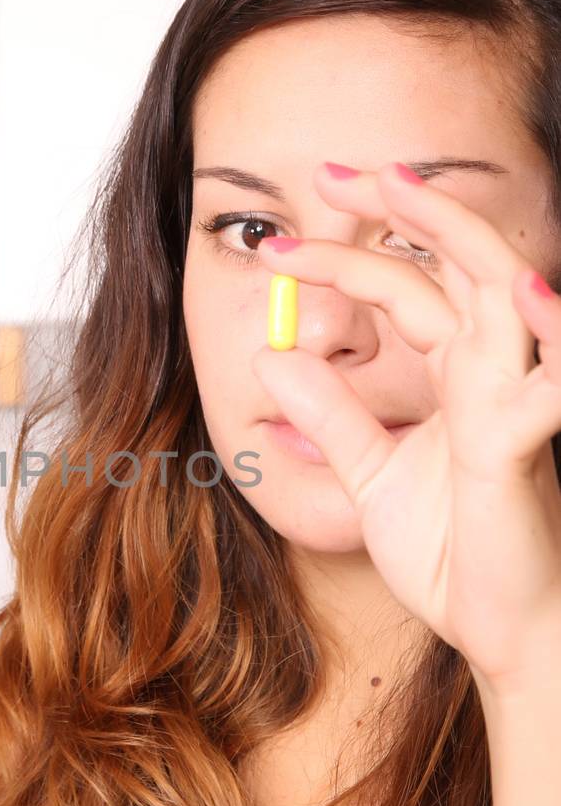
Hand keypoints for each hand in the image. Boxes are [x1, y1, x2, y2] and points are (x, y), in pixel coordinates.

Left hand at [251, 160, 560, 698]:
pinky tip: (523, 290)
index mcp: (461, 376)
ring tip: (404, 188)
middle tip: (334, 172)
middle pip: (461, 263)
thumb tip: (273, 359)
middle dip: (405, 207)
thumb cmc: (458, 556)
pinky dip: (547, 331)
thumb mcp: (374, 479)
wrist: (507, 633)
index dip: (342, 261)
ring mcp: (517, 404)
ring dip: (462, 237)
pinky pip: (546, 383)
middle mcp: (495, 374)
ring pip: (506, 295)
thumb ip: (333, 420)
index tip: (278, 247)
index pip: (405, 290)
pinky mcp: (526, 448)